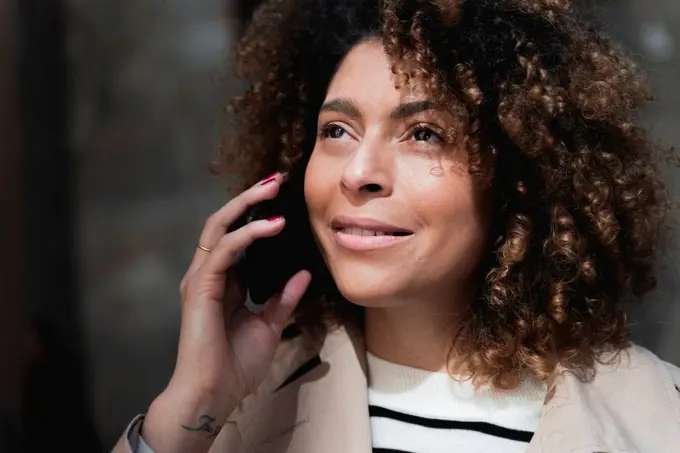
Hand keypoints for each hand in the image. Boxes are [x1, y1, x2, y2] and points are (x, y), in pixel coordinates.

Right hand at [142, 173, 310, 452]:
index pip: (239, 236)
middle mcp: (210, 274)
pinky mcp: (200, 286)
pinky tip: (273, 226)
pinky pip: (224, 249)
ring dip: (247, 204)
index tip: (283, 197)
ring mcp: (201, 278)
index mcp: (225, 282)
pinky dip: (248, 233)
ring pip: (220, 226)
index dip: (258, 214)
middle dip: (250, 198)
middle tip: (277, 179)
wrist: (213, 394)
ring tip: (273, 188)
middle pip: (226, 222)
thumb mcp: (269, 326)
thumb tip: (303, 274)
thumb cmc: (236, 366)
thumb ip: (283, 299)